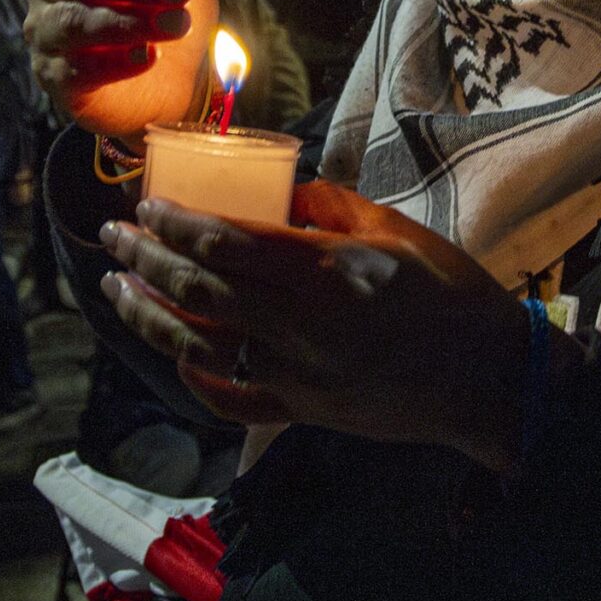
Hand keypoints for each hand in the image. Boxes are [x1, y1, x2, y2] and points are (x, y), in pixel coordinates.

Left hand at [97, 180, 526, 470]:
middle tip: (113, 237)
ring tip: (116, 290)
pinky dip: (195, 377)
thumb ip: (333, 208)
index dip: (177, 222)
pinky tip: (174, 355)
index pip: (229, 241)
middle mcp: (301, 325)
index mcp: (327, 272)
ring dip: (148, 316)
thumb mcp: (398, 233)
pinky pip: (231, 399)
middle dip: (146, 259)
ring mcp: (296, 375)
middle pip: (200, 289)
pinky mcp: (302, 411)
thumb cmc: (451, 296)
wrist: (487, 380)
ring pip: (199, 345)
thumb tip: (285, 189)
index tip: (146, 206)